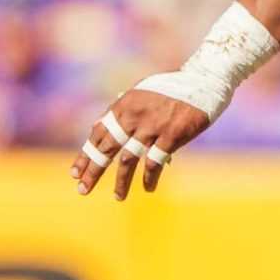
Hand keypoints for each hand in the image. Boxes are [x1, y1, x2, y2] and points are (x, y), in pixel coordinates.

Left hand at [73, 85, 211, 200]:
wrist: (203, 81)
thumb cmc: (170, 89)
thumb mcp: (140, 93)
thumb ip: (119, 109)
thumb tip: (96, 125)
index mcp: (123, 104)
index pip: (98, 133)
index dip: (85, 154)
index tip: (75, 172)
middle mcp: (134, 115)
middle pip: (107, 148)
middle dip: (93, 170)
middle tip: (82, 189)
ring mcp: (152, 126)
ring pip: (128, 159)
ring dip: (121, 181)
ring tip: (117, 197)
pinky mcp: (172, 135)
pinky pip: (155, 162)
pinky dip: (149, 178)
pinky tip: (147, 188)